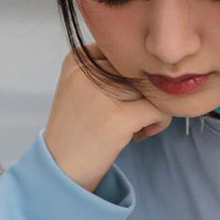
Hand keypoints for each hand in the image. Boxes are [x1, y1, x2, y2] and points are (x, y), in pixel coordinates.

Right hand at [43, 42, 171, 192]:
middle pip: (140, 67)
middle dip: (147, 92)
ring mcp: (102, 94)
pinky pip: (158, 109)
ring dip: (155, 107)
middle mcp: (88, 71)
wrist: (59, 168)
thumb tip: (156, 64)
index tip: (130, 96)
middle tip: (139, 116)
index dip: (135, 72)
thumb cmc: (78, 129)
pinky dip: (160, 121)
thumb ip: (110, 70)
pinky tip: (144, 133)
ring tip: (140, 127)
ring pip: (153, 87)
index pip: (125, 51)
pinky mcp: (118, 118)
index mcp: (78, 58)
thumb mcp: (82, 87)